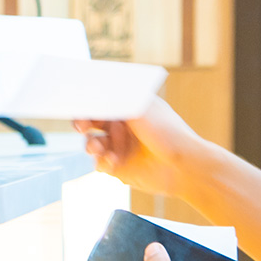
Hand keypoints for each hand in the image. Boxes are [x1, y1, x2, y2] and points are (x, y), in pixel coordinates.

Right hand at [73, 95, 203, 198]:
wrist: (185, 167)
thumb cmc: (168, 133)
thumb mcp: (141, 109)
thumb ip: (114, 100)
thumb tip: (90, 91)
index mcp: (127, 108)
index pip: (100, 102)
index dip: (86, 103)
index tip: (75, 103)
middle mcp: (121, 127)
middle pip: (90, 122)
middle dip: (82, 123)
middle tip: (82, 126)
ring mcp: (119, 147)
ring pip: (91, 144)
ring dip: (91, 145)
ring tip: (99, 148)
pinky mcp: (119, 168)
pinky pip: (99, 164)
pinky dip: (101, 162)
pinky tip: (112, 161)